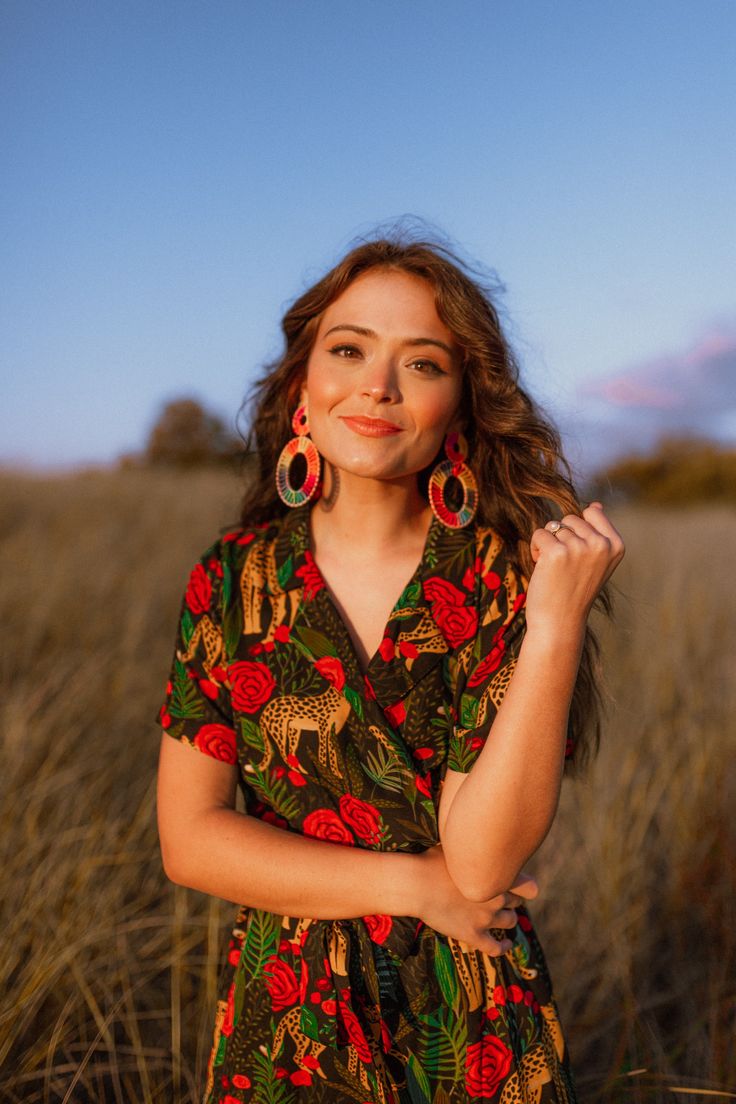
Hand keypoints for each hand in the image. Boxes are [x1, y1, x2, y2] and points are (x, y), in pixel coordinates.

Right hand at [413, 845, 538, 954]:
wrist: (416, 883)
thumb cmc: (431, 860)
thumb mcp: (456, 846)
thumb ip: (471, 848)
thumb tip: (471, 833)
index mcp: (496, 874)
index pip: (528, 885)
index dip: (526, 886)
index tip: (521, 885)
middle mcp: (496, 897)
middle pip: (517, 902)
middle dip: (512, 900)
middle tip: (504, 898)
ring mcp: (486, 918)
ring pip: (510, 922)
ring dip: (508, 919)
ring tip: (505, 918)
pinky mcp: (473, 934)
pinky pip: (496, 947)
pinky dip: (504, 947)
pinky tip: (507, 944)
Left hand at [526, 502, 624, 634]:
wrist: (560, 622)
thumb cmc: (575, 590)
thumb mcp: (596, 561)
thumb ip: (598, 533)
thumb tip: (596, 505)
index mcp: (616, 545)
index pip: (592, 512)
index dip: (578, 530)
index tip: (578, 555)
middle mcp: (601, 545)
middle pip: (570, 518)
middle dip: (562, 537)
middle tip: (565, 566)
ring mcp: (580, 547)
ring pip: (554, 526)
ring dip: (548, 545)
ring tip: (555, 570)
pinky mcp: (557, 552)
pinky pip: (539, 534)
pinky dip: (535, 549)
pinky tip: (542, 569)